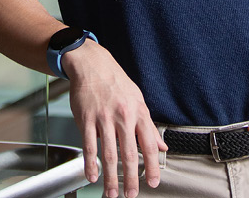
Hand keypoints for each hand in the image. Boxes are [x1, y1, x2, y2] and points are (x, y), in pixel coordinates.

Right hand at [63, 42, 165, 197]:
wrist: (92, 64)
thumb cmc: (115, 83)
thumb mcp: (138, 100)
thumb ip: (149, 126)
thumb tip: (162, 147)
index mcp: (138, 113)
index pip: (149, 144)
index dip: (152, 166)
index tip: (153, 182)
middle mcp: (123, 116)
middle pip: (129, 153)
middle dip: (131, 178)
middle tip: (131, 194)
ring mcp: (104, 118)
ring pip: (109, 153)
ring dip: (110, 177)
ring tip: (111, 193)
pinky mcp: (86, 119)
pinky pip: (89, 145)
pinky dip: (90, 163)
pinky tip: (92, 176)